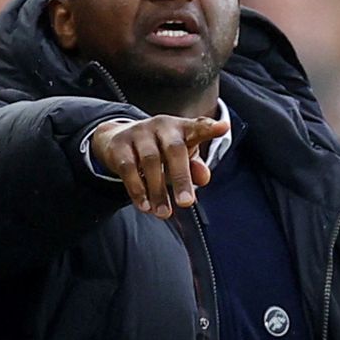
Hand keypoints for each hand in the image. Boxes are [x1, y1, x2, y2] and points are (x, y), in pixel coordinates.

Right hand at [91, 115, 228, 218]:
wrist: (117, 138)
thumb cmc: (158, 148)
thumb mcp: (179, 155)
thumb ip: (194, 166)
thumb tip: (204, 178)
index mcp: (181, 128)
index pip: (198, 126)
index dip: (210, 128)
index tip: (223, 127)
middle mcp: (162, 126)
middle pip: (174, 150)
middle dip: (181, 178)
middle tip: (186, 203)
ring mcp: (139, 133)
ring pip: (150, 161)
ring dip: (158, 191)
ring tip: (164, 213)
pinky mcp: (119, 145)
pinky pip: (128, 168)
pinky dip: (137, 190)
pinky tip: (145, 206)